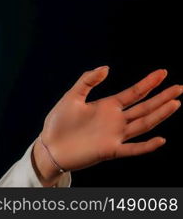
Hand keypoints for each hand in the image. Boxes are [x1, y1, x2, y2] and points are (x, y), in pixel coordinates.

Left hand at [38, 66, 181, 173]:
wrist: (50, 145)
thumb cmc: (59, 122)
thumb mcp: (72, 96)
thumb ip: (87, 81)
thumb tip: (106, 67)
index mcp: (107, 106)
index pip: (134, 93)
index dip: (148, 83)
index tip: (163, 72)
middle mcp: (115, 120)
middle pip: (144, 108)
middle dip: (161, 97)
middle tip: (179, 87)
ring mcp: (115, 136)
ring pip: (143, 124)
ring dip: (159, 115)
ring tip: (175, 103)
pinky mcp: (110, 150)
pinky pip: (132, 149)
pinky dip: (146, 146)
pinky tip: (160, 139)